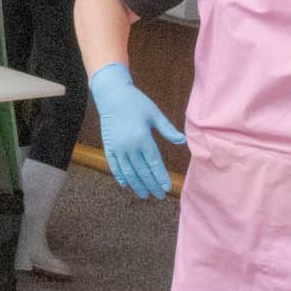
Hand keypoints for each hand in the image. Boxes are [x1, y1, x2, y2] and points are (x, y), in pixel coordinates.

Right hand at [89, 62, 183, 199]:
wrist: (112, 95)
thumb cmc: (136, 102)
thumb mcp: (154, 113)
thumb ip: (167, 129)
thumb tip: (182, 141)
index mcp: (143, 138)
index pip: (154, 163)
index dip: (161, 177)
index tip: (167, 188)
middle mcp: (129, 146)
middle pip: (142, 171)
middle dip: (151, 185)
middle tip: (158, 196)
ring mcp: (117, 147)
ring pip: (128, 172)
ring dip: (136, 185)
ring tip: (144, 195)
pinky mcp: (108, 146)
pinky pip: (114, 166)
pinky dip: (119, 176)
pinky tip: (125, 184)